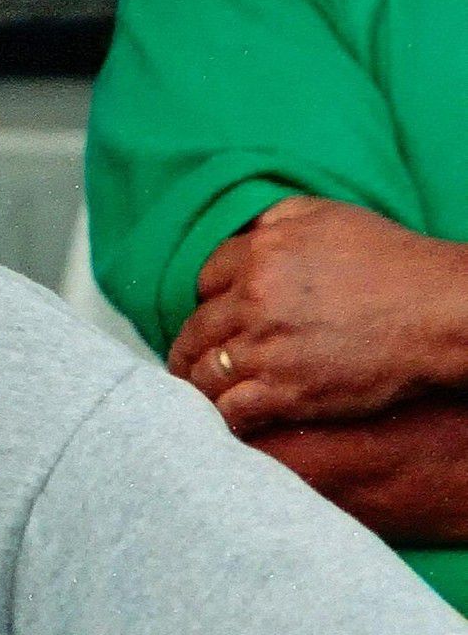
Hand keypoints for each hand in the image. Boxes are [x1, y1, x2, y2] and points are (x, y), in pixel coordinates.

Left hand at [171, 197, 467, 432]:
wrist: (444, 314)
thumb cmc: (396, 262)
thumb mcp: (331, 217)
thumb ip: (275, 220)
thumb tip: (241, 231)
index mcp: (261, 254)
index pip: (201, 280)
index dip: (206, 299)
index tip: (212, 313)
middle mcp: (255, 300)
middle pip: (195, 330)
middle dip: (190, 346)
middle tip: (190, 359)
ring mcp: (267, 349)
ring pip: (203, 373)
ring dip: (199, 383)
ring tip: (201, 391)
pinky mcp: (285, 392)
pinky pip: (229, 410)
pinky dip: (221, 416)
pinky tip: (224, 417)